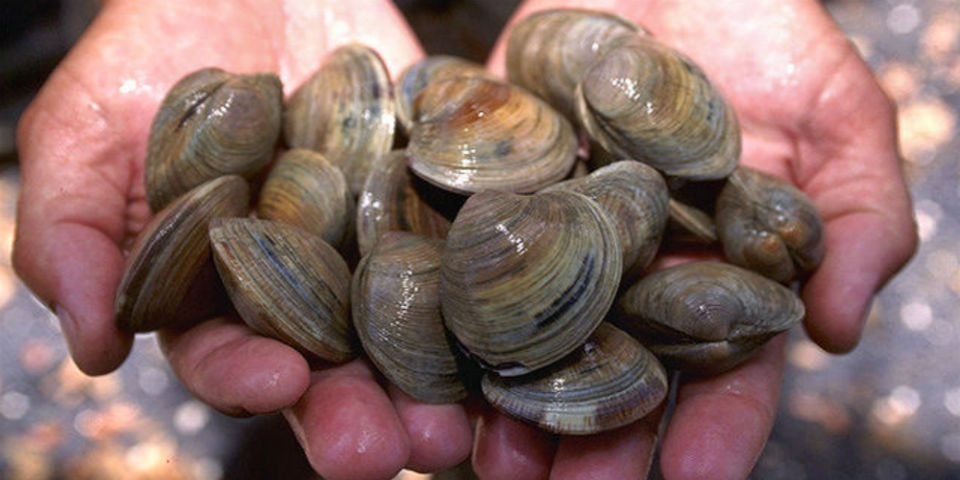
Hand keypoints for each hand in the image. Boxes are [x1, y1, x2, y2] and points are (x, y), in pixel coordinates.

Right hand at [13, 1, 472, 478]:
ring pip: (412, 339)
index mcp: (218, 293)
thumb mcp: (89, 125)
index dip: (246, 377)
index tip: (277, 381)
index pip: (228, 356)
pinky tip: (520, 334)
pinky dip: (494, 297)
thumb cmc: (155, 50)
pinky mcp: (436, 212)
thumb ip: (73, 230)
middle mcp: (306, 292)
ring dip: (439, 389)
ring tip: (462, 426)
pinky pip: (470, 257)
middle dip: (361, 417)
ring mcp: (378, 253)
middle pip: (334, 373)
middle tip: (395, 450)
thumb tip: (91, 350)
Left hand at [482, 0, 916, 477]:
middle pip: (614, 375)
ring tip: (490, 452)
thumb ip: (859, 217)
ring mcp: (558, 238)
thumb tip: (843, 328)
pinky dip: (447, 299)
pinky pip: (467, 250)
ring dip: (512, 397)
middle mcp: (631, 275)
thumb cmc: (770, 37)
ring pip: (532, 335)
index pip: (723, 373)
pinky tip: (429, 349)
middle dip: (596, 439)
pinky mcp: (494, 190)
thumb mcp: (838, 115)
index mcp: (717, 279)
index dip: (715, 431)